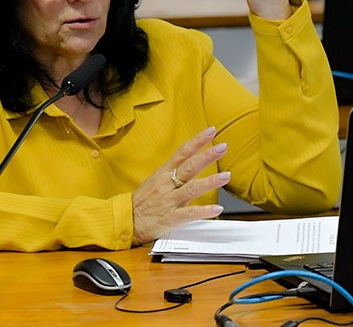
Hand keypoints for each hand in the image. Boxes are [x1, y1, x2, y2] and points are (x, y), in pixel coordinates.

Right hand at [131, 127, 230, 243]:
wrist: (127, 220)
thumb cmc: (141, 201)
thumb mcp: (155, 180)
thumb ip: (173, 172)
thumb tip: (191, 162)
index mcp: (163, 173)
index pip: (183, 152)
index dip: (197, 141)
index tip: (211, 131)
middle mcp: (167, 184)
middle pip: (189, 167)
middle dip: (207, 156)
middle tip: (222, 147)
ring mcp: (169, 200)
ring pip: (192, 188)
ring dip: (210, 181)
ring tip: (226, 176)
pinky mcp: (171, 217)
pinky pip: (190, 213)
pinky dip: (204, 211)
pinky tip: (217, 209)